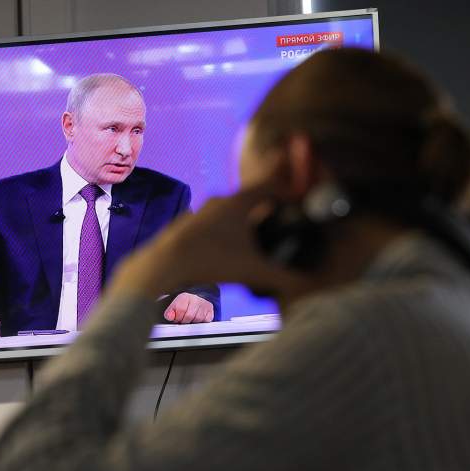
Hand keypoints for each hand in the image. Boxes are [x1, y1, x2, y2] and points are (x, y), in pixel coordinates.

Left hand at [109, 186, 300, 297]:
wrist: (163, 264)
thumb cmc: (211, 261)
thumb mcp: (251, 271)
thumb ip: (281, 277)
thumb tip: (306, 284)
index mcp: (239, 203)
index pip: (270, 186)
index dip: (286, 190)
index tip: (298, 197)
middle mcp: (219, 201)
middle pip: (249, 198)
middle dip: (265, 206)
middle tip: (279, 218)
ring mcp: (201, 211)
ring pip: (229, 211)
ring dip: (243, 220)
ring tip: (255, 238)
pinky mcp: (188, 225)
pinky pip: (213, 224)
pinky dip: (225, 232)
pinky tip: (227, 250)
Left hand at [164, 292, 213, 322]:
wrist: (195, 302)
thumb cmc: (184, 306)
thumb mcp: (174, 307)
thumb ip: (169, 313)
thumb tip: (170, 316)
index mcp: (185, 297)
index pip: (181, 309)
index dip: (177, 317)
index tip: (176, 319)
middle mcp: (196, 299)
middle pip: (189, 316)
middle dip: (184, 321)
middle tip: (182, 320)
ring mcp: (204, 305)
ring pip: (198, 319)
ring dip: (192, 323)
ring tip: (189, 320)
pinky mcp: (210, 312)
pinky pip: (205, 321)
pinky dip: (200, 323)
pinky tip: (196, 320)